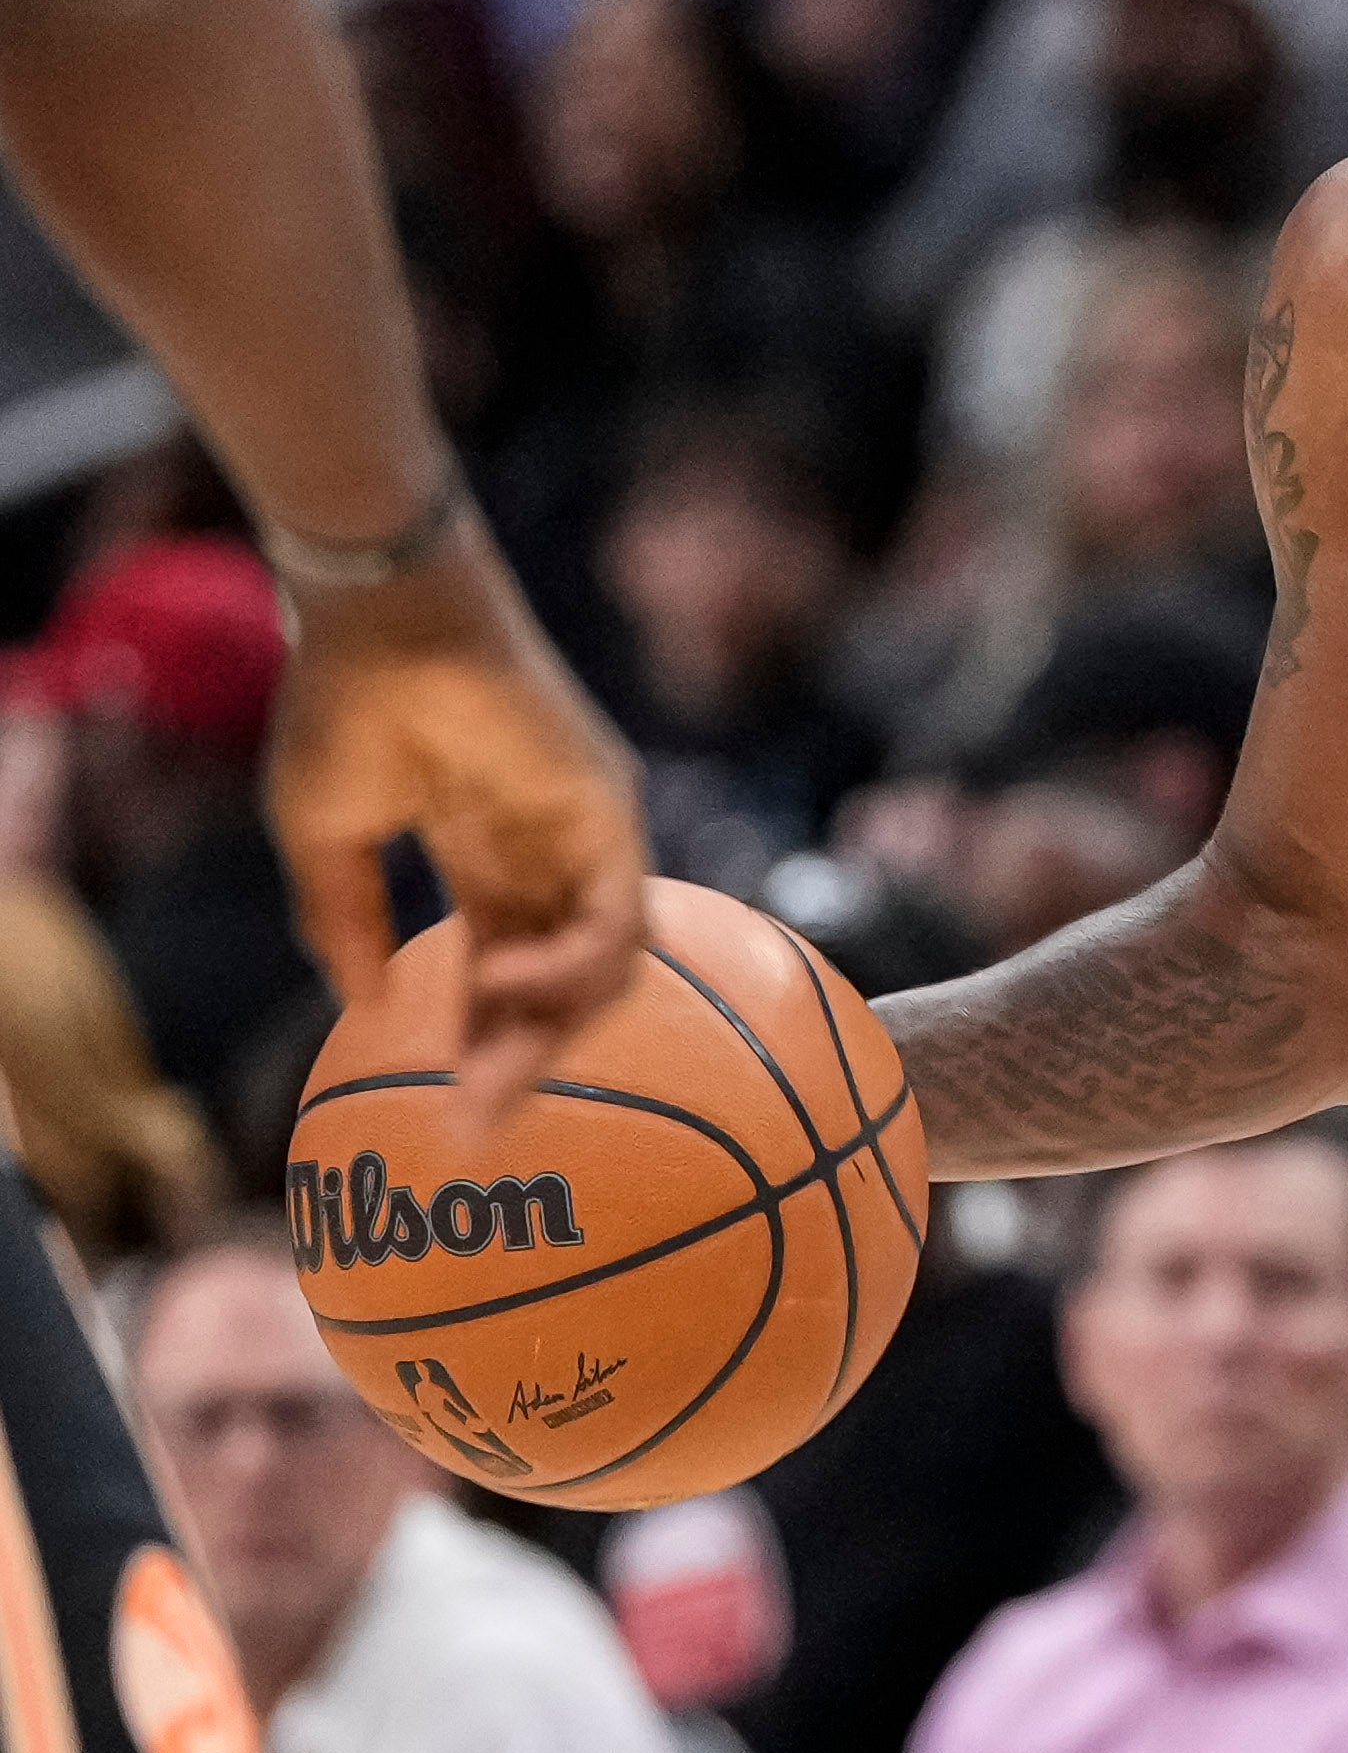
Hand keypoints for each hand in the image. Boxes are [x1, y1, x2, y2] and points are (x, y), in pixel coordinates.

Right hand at [261, 518, 648, 1129]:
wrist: (378, 624)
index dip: (484, 1041)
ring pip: (605, 962)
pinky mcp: (610, 810)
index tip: (453, 1113)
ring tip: (487, 1072)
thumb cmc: (342, 707)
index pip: (506, 969)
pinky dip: (570, 967)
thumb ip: (347, 921)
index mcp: (489, 855)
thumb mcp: (326, 838)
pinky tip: (503, 987)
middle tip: (478, 1128)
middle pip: (563, 980)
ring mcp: (587, 831)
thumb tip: (365, 1004)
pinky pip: (615, 915)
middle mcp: (549, 851)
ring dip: (551, 1028)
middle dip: (525, 1059)